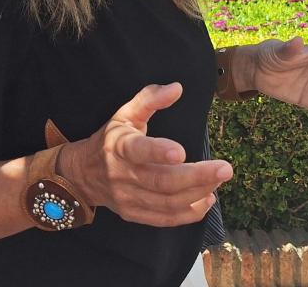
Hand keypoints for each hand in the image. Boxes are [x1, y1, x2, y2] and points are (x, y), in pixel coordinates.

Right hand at [59, 83, 231, 227]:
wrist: (82, 173)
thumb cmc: (110, 138)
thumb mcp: (124, 113)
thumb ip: (150, 99)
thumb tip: (177, 88)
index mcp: (118, 145)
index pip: (138, 151)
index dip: (158, 153)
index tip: (182, 151)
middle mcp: (121, 175)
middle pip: (161, 181)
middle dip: (196, 176)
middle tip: (225, 168)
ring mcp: (127, 198)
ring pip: (167, 202)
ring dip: (198, 192)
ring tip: (219, 179)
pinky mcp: (133, 214)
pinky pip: (165, 219)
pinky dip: (189, 213)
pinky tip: (207, 199)